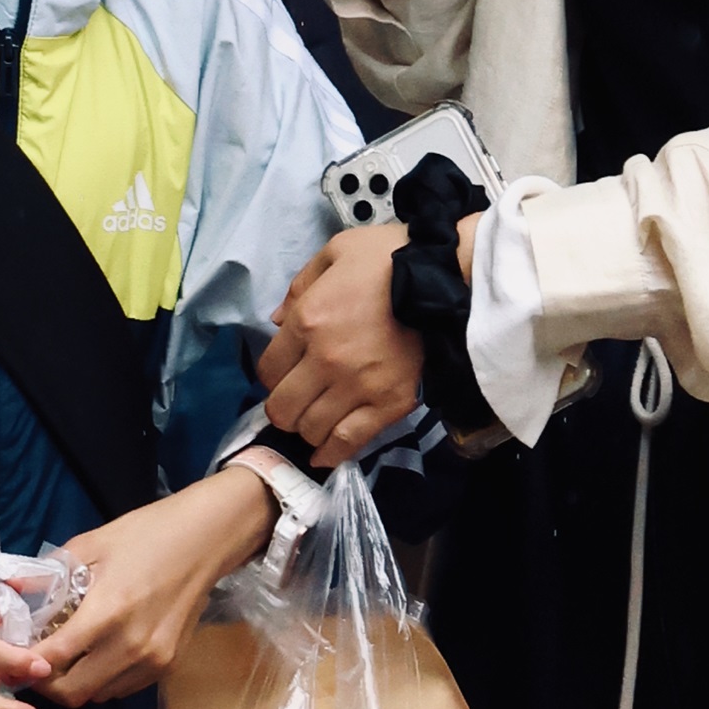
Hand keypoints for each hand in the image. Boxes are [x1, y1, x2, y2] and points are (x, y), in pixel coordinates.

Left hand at [2, 464, 277, 708]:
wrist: (204, 540)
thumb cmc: (143, 535)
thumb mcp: (89, 545)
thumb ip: (47, 573)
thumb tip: (8, 590)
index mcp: (107, 611)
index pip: (54, 659)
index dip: (24, 666)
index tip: (6, 662)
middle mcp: (131, 646)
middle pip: (74, 692)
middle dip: (46, 684)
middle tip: (31, 665)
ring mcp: (153, 661)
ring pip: (98, 695)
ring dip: (74, 684)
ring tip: (62, 659)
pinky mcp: (168, 667)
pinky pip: (122, 688)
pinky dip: (101, 681)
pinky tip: (95, 656)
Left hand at [261, 223, 431, 466]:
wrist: (440, 277)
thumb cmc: (383, 259)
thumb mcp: (332, 254)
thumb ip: (298, 287)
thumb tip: (275, 321)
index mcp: (307, 322)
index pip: (268, 371)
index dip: (270, 377)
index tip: (282, 375)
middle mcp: (327, 361)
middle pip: (284, 408)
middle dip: (282, 409)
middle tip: (294, 403)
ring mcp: (359, 387)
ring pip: (313, 430)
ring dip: (307, 429)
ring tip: (314, 421)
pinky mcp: (390, 405)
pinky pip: (350, 442)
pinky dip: (332, 454)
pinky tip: (324, 454)